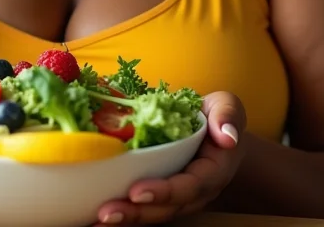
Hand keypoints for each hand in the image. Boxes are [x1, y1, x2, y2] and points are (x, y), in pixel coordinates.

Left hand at [94, 92, 246, 224]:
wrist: (218, 132)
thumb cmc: (219, 117)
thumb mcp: (228, 107)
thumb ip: (228, 116)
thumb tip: (227, 135)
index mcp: (211, 171)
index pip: (188, 186)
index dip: (163, 191)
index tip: (137, 190)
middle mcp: (194, 192)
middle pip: (165, 208)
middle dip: (136, 212)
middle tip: (106, 212)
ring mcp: (177, 197)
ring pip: (152, 213)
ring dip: (125, 218)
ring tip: (97, 219)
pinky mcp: (161, 194)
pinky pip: (143, 207)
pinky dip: (122, 212)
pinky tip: (94, 215)